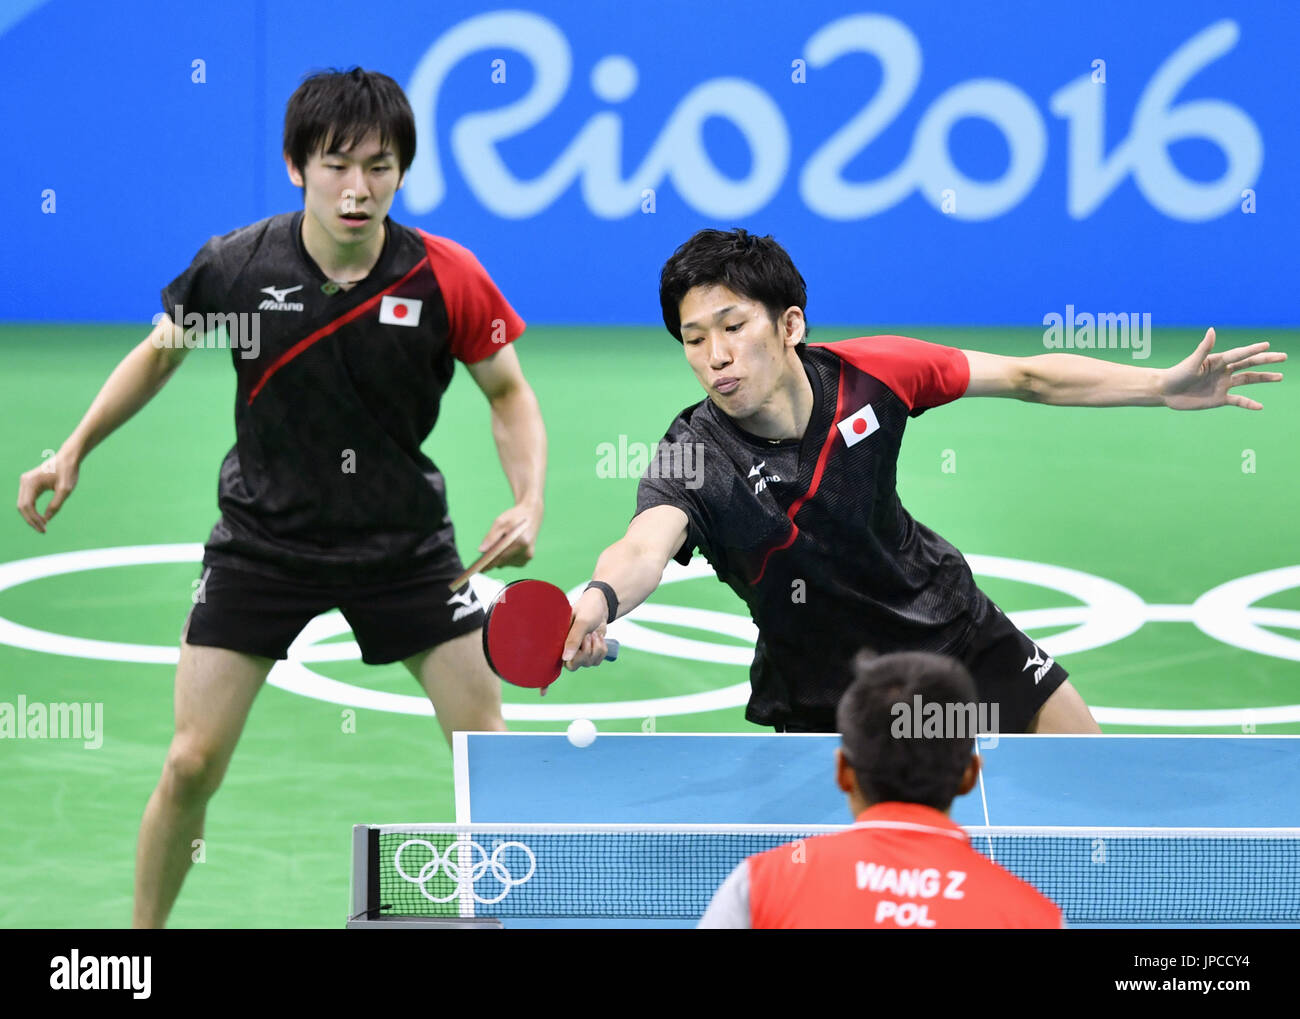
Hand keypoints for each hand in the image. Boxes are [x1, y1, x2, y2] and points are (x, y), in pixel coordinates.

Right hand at [16, 448, 79, 533]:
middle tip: (43, 531)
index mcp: (31, 482)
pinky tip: (42, 518)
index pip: (27, 505)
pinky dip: (32, 511)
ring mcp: (25, 482)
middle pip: (22, 506)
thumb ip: (56, 504)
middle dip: (31, 520)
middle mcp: (24, 481)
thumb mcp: (66, 490)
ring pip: (23, 505)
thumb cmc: (68, 472)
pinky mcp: (29, 484)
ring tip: (43, 527)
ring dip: (31, 517)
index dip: (33, 519)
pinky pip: (27, 500)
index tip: (44, 527)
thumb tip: (46, 519)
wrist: (68, 458)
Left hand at [477, 500, 540, 568]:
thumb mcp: (500, 522)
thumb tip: (481, 550)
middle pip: (503, 562)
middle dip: (492, 559)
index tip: (479, 569)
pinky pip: (511, 562)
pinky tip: (507, 547)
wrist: (531, 514)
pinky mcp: (528, 558)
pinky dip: (506, 557)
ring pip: (506, 563)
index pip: (501, 557)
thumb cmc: (515, 516)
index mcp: (521, 542)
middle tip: (484, 556)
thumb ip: (491, 537)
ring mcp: (528, 556)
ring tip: (500, 544)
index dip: (488, 564)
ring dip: (499, 557)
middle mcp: (526, 551)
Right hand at [562, 588, 610, 670]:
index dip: (575, 656)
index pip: (561, 661)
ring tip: (594, 633)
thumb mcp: (581, 622)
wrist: (600, 606)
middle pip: (575, 666)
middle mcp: (566, 649)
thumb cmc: (587, 609)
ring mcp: (578, 653)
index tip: (583, 639)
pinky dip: (602, 649)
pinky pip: (598, 660)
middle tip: (588, 636)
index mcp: (559, 641)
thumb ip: (573, 639)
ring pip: (589, 663)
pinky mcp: (590, 653)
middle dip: (587, 651)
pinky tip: (598, 637)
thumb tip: (565, 658)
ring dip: (596, 647)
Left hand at [1162, 328, 1285, 410]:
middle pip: (1249, 364)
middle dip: (1266, 360)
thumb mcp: (1191, 362)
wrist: (1166, 392)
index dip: (1253, 350)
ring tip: (1279, 376)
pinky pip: (1238, 400)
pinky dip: (1249, 403)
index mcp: (1217, 361)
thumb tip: (1212, 330)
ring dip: (1264, 378)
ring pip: (1248, 380)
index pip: (1239, 354)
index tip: (1267, 344)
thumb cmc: (1176, 374)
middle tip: (1283, 356)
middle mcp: (1223, 371)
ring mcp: (1223, 385)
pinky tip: (1260, 406)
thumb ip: (1204, 348)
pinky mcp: (1219, 399)